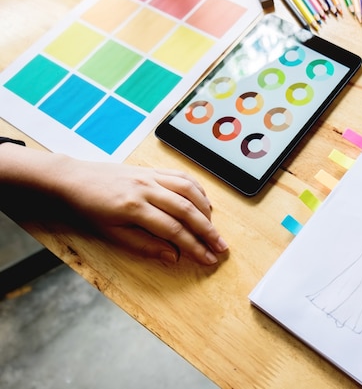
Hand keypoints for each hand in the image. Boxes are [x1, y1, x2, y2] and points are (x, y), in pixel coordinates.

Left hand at [0, 143, 227, 265]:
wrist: (74, 179)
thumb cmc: (89, 209)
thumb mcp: (111, 234)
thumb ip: (144, 245)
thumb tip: (172, 256)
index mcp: (134, 208)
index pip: (174, 230)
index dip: (194, 246)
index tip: (207, 259)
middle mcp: (147, 189)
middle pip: (187, 210)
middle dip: (208, 231)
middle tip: (221, 247)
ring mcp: (151, 176)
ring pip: (189, 191)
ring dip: (206, 210)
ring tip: (214, 228)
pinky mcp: (153, 170)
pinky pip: (182, 177)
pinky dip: (198, 190)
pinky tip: (204, 203)